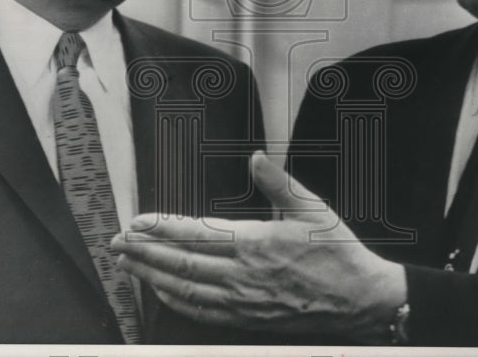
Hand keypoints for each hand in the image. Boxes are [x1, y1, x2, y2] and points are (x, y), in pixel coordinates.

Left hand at [111, 151, 406, 341]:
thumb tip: (256, 158)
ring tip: (127, 264)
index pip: (195, 234)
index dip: (161, 228)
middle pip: (179, 263)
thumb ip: (280, 182)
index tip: (137, 221)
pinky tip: (160, 292)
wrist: (361, 300)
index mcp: (256, 243)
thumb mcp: (313, 209)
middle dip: (143, 251)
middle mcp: (242, 274)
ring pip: (184, 290)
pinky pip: (200, 312)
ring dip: (151, 276)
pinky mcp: (246, 319)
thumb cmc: (338, 254)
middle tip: (117, 242)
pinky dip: (174, 301)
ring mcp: (242, 301)